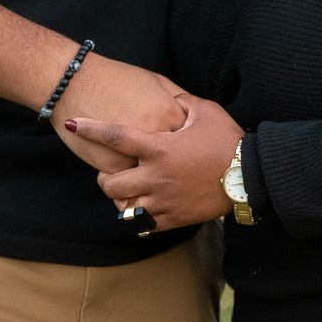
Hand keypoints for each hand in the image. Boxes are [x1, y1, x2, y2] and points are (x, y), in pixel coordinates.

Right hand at [48, 56, 185, 173]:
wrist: (75, 83)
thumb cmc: (114, 78)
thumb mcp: (153, 80)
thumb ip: (176, 97)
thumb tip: (189, 112)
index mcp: (170, 115)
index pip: (191, 140)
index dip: (186, 144)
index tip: (182, 146)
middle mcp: (157, 137)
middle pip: (175, 163)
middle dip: (173, 167)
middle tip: (171, 168)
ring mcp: (136, 155)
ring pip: (153, 180)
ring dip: (152, 180)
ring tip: (151, 177)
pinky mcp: (114, 167)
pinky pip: (130, 184)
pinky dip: (132, 185)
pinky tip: (130, 176)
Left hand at [69, 93, 242, 230]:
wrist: (249, 177)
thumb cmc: (228, 140)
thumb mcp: (205, 111)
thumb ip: (182, 102)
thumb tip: (170, 97)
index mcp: (159, 148)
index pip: (115, 137)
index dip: (91, 128)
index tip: (72, 124)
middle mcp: (155, 175)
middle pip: (111, 182)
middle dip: (104, 178)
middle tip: (109, 173)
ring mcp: (163, 200)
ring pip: (124, 207)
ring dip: (120, 199)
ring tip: (125, 192)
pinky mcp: (173, 218)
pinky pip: (144, 223)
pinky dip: (138, 217)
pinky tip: (141, 208)